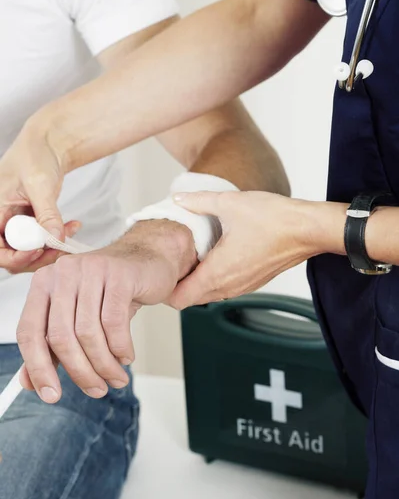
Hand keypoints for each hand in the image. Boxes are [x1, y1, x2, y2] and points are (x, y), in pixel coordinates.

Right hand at [0, 114, 74, 272]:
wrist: (50, 146)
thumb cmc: (35, 156)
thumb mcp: (40, 185)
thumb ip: (47, 213)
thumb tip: (55, 238)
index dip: (15, 257)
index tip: (38, 250)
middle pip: (12, 255)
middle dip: (38, 256)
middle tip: (60, 247)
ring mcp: (15, 224)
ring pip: (28, 251)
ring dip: (51, 248)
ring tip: (70, 231)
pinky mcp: (30, 225)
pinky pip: (41, 241)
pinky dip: (57, 238)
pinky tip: (73, 225)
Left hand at [17, 220, 196, 401]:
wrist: (148, 259)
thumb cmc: (111, 289)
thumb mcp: (78, 316)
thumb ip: (52, 348)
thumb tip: (33, 383)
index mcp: (44, 283)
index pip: (29, 331)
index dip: (37, 367)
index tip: (51, 394)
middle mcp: (64, 273)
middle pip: (60, 335)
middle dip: (80, 371)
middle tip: (96, 390)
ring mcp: (91, 271)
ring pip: (89, 332)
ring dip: (104, 364)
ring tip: (116, 376)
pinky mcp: (119, 275)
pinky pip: (115, 322)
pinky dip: (121, 347)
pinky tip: (126, 356)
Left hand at [169, 191, 342, 308]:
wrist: (308, 229)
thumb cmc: (273, 219)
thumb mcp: (229, 203)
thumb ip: (198, 201)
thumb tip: (178, 199)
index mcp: (218, 272)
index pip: (179, 299)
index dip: (165, 288)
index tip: (161, 270)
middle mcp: (229, 286)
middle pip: (191, 300)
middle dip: (178, 285)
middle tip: (172, 262)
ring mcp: (243, 287)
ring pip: (209, 295)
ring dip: (197, 283)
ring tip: (191, 258)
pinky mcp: (254, 283)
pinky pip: (225, 289)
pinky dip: (214, 280)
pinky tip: (214, 257)